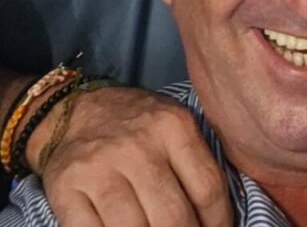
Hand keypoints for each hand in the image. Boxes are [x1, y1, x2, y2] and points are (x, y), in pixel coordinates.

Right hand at [29, 85, 232, 226]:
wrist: (77, 110)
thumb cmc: (137, 125)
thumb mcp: (174, 125)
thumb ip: (196, 163)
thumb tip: (220, 219)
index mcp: (173, 125)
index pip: (208, 189)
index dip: (218, 224)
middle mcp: (137, 145)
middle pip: (173, 217)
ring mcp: (99, 168)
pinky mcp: (66, 188)